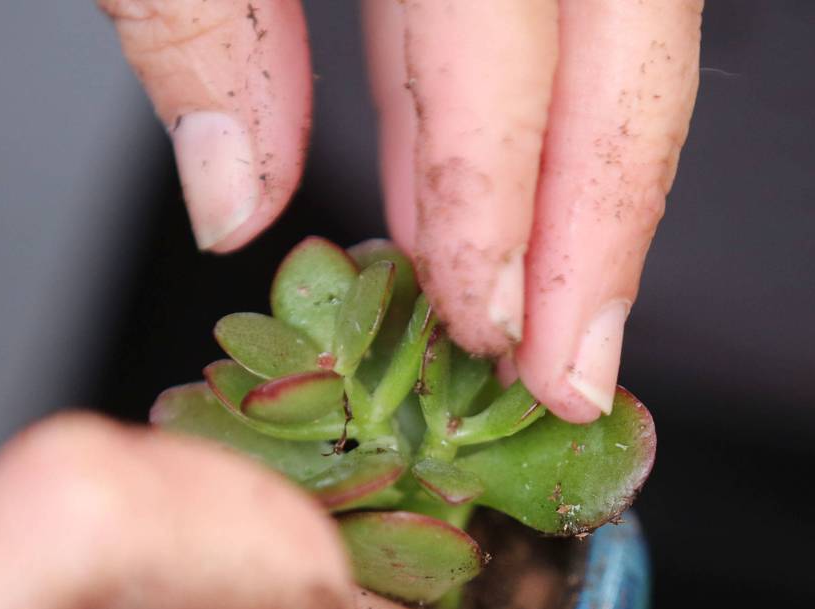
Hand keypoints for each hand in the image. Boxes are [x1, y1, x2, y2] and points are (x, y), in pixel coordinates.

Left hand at [101, 0, 701, 422]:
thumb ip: (194, 9)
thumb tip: (234, 192)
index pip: (511, 39)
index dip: (508, 202)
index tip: (495, 331)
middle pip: (621, 36)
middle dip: (600, 221)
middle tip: (575, 366)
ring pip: (589, 28)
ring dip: (555, 190)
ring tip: (527, 314)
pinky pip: (497, 6)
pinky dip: (473, 118)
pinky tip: (452, 204)